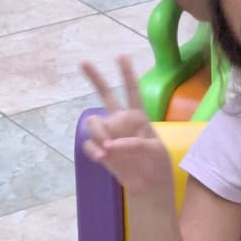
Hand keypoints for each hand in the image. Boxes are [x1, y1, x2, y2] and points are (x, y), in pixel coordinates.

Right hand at [81, 57, 172, 194]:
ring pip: (94, 123)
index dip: (127, 74)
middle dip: (95, 78)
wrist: (148, 184)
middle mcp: (121, 121)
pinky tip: (103, 157)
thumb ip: (136, 144)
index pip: (132, 92)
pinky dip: (94, 150)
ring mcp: (108, 134)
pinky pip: (88, 143)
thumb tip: (110, 146)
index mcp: (138, 116)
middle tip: (83, 62)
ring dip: (99, 134)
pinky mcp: (99, 150)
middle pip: (105, 95)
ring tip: (109, 150)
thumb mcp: (155, 151)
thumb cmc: (157, 163)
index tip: (121, 56)